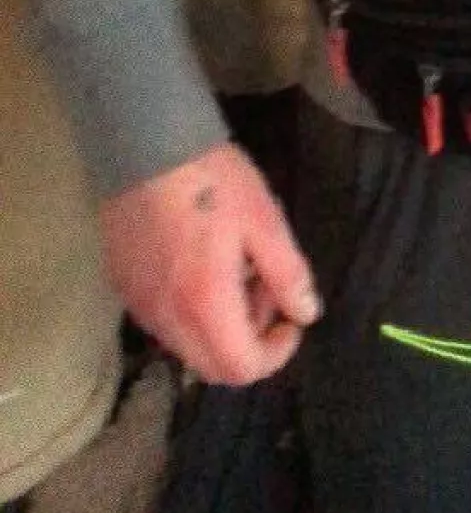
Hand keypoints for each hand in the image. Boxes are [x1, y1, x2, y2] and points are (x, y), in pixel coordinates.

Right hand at [100, 141, 321, 385]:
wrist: (143, 143)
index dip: (275, 355)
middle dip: (248, 343)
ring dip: (219, 327)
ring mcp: (138, 304)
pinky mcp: (121, 285)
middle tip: (264, 291)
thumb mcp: (265, 221)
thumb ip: (288, 274)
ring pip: (186, 346)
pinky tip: (202, 263)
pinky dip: (190, 311)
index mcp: (204, 305)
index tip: (290, 321)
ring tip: (236, 270)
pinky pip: (162, 321)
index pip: (240, 369)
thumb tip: (306, 314)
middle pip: (211, 367)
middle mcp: (165, 318)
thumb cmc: (212, 180)